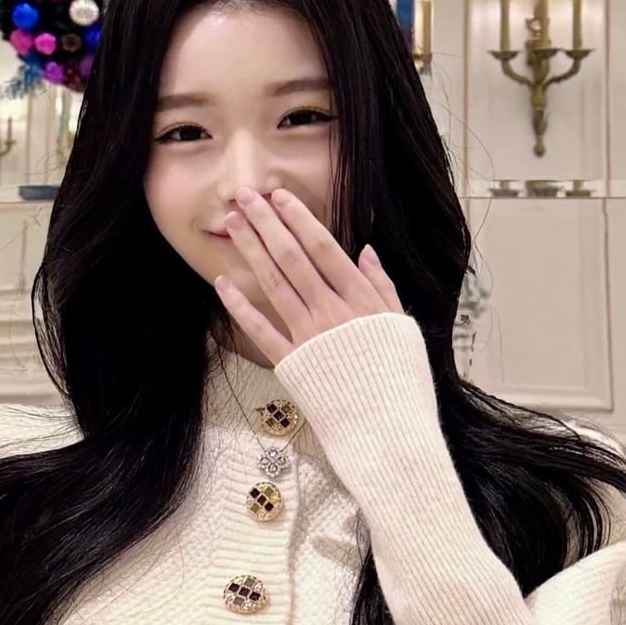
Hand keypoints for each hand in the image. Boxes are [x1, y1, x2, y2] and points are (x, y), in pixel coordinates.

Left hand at [214, 187, 402, 364]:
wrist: (388, 428)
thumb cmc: (400, 380)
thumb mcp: (401, 326)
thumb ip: (382, 287)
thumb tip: (366, 251)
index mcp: (360, 300)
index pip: (324, 248)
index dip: (299, 219)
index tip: (279, 196)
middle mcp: (331, 313)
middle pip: (293, 259)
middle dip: (267, 224)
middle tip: (245, 196)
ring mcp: (308, 338)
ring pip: (274, 285)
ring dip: (251, 251)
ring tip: (233, 224)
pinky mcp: (291, 364)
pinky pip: (260, 330)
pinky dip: (240, 306)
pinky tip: (223, 282)